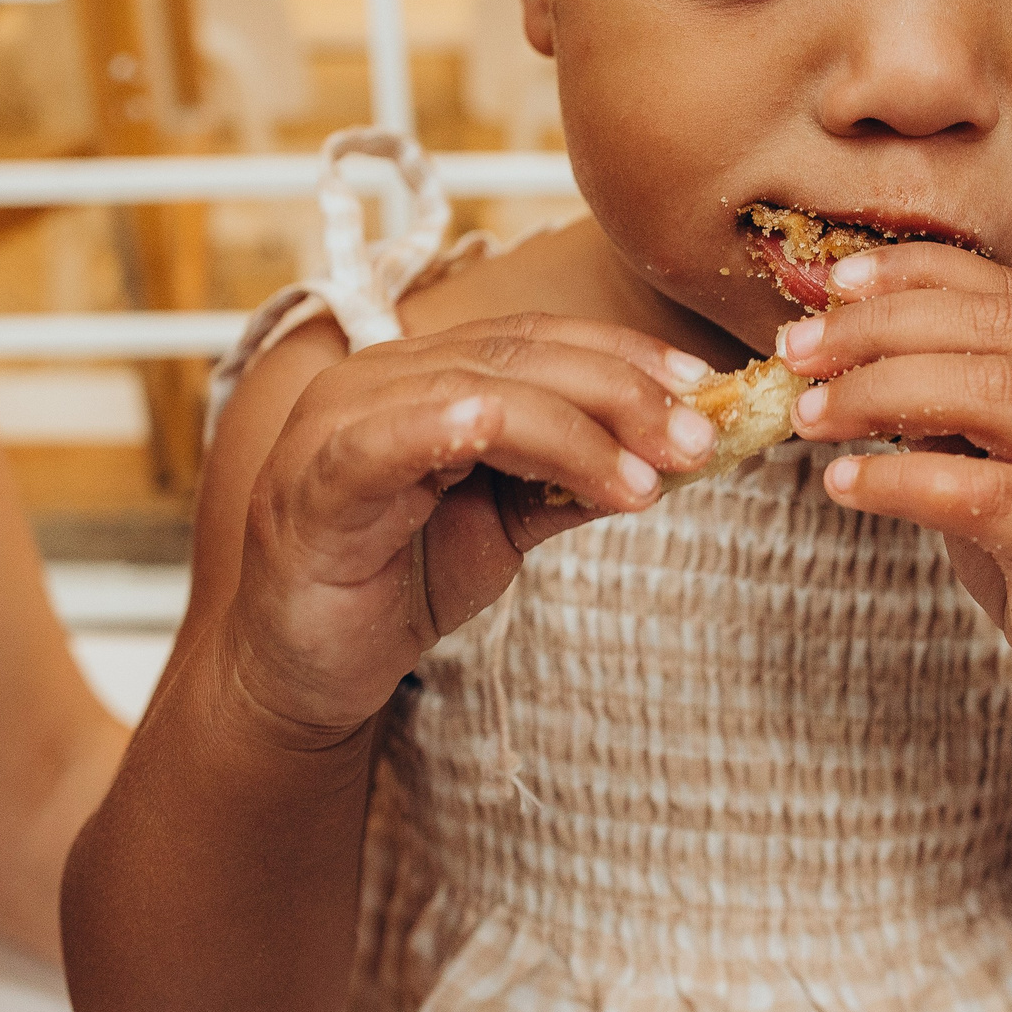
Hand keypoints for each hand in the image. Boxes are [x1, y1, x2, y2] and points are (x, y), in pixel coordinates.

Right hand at [226, 316, 720, 742]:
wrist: (302, 673)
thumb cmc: (398, 582)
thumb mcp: (509, 525)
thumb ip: (573, 480)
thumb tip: (674, 453)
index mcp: (427, 371)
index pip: (542, 339)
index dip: (629, 357)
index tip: (708, 388)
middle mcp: (382, 375)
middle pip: (523, 355)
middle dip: (624, 394)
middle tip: (700, 438)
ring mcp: (341, 421)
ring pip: (479, 390)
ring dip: (579, 431)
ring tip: (649, 480)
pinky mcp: (314, 481)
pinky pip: (395, 440)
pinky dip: (472, 433)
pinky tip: (554, 462)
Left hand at [778, 245, 1011, 765]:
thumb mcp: (1007, 484)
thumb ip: (954, 429)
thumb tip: (847, 376)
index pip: (1008, 291)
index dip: (917, 274)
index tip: (834, 282)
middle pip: (993, 327)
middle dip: (882, 326)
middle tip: (798, 350)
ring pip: (993, 392)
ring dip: (882, 391)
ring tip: (810, 415)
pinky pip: (986, 494)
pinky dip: (904, 479)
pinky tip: (846, 485)